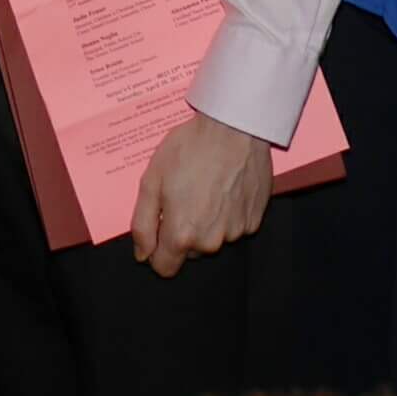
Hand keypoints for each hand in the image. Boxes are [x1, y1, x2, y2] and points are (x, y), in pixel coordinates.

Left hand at [129, 110, 270, 277]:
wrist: (234, 128)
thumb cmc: (189, 150)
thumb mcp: (151, 181)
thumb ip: (142, 224)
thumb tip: (142, 254)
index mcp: (182, 235)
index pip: (164, 268)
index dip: (156, 250)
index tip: (159, 226)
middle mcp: (211, 242)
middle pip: (189, 252)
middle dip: (182, 231)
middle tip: (183, 195)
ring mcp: (235, 232)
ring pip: (212, 238)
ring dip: (206, 222)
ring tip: (205, 187)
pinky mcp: (254, 220)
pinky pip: (233, 226)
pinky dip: (227, 213)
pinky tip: (224, 186)